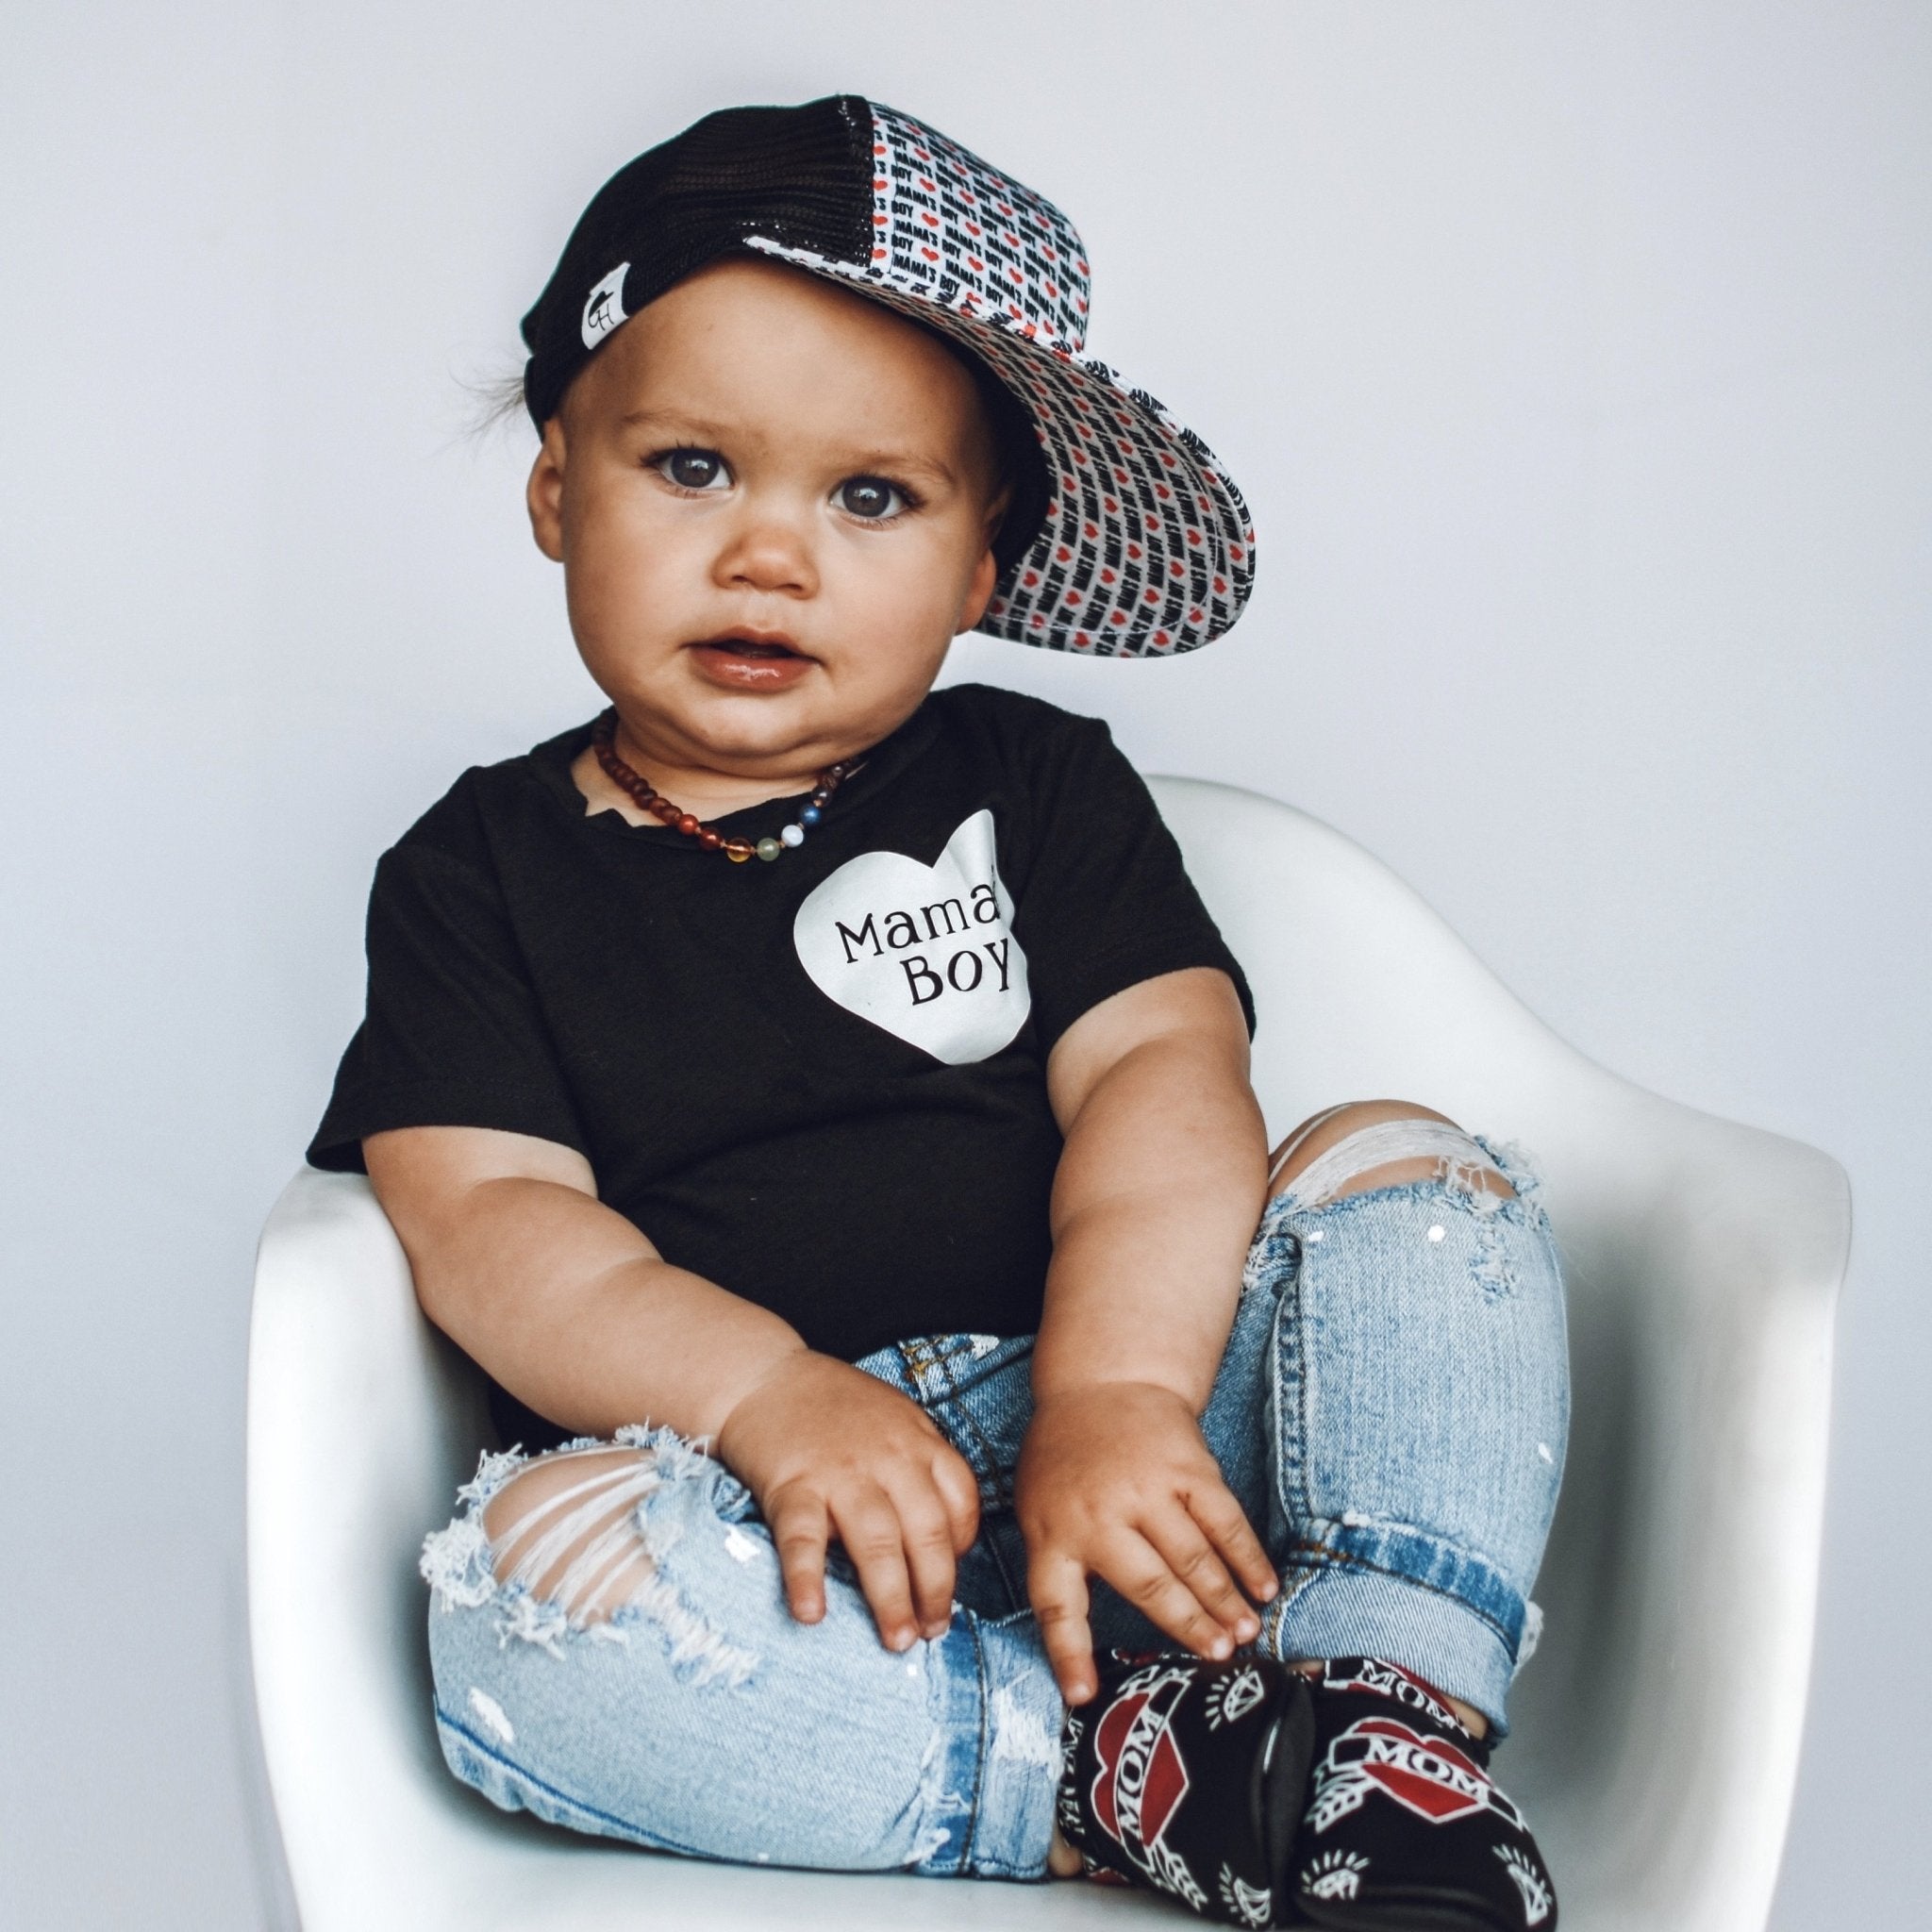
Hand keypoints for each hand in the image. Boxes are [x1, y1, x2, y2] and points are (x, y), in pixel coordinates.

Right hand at [716, 1351, 980, 1651]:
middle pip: (926, 1533)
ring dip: (891, 1598)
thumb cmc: (834, 1407)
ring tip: (896, 1641)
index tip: (948, 1587)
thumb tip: (946, 1540)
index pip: (961, 1504)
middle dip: (935, 1591)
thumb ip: (921, 1469)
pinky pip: (803, 1539)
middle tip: (932, 1633)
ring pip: (877, 1543)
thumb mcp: (895, 1421)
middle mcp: (888, 1459)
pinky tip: (812, 1613)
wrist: (763, 1376)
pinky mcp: (792, 1485)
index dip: (962, 1553)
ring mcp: (840, 1472)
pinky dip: (806, 1578)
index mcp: (919, 1443)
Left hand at [1016, 1380, 1277, 1703]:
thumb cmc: (1066, 1460)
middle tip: (1218, 1658)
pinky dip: (1247, 1557)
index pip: (1057, 1606)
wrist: (1100, 1383)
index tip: (1083, 1697)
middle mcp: (1100, 1513)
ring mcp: (1147, 1487)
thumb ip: (1058, 1566)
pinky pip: (1224, 1520)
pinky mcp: (1188, 1466)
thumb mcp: (1037, 1509)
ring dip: (1224, 1601)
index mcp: (1053, 1532)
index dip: (1069, 1655)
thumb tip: (1076, 1651)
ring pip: (1193, 1558)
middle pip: (1149, 1586)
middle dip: (1187, 1626)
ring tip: (1246, 1634)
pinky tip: (1263, 1586)